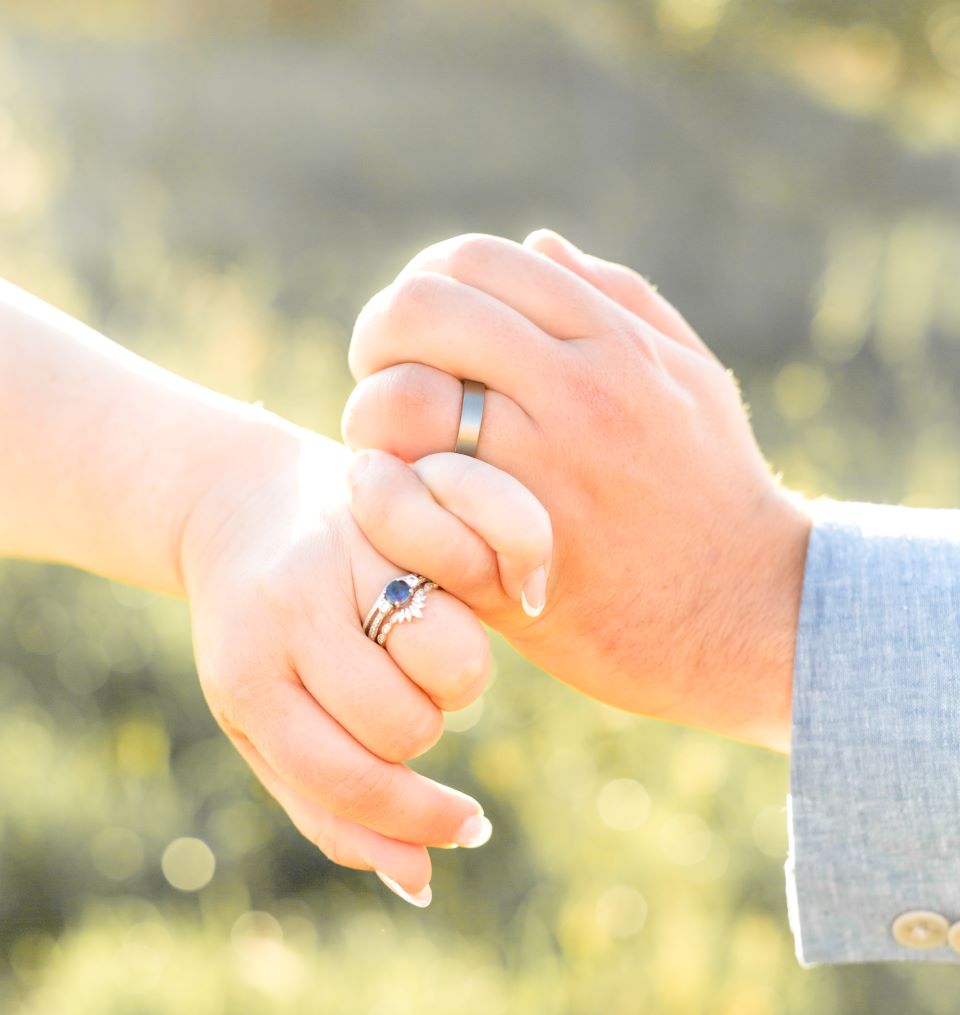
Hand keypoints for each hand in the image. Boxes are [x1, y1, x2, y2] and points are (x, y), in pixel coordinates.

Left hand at [178, 421, 550, 903]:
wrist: (239, 504)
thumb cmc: (255, 639)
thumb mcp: (265, 727)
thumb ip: (332, 809)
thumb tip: (420, 884)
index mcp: (247, 680)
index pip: (344, 776)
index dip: (414, 818)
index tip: (466, 828)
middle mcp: (288, 615)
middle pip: (403, 724)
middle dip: (418, 733)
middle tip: (392, 702)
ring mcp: (341, 559)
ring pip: (448, 664)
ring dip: (447, 684)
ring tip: (410, 658)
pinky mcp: (389, 518)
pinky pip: (467, 598)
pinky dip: (464, 621)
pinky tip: (431, 609)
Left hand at [344, 232, 811, 750]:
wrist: (743, 616)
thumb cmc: (715, 491)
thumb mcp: (692, 380)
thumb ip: (621, 299)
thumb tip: (539, 244)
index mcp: (611, 344)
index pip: (473, 261)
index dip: (423, 283)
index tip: (419, 330)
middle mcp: (572, 397)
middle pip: (419, 313)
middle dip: (378, 337)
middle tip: (383, 376)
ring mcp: (536, 479)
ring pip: (397, 403)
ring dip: (372, 417)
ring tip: (390, 442)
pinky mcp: (504, 560)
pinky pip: (406, 497)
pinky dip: (387, 490)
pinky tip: (405, 500)